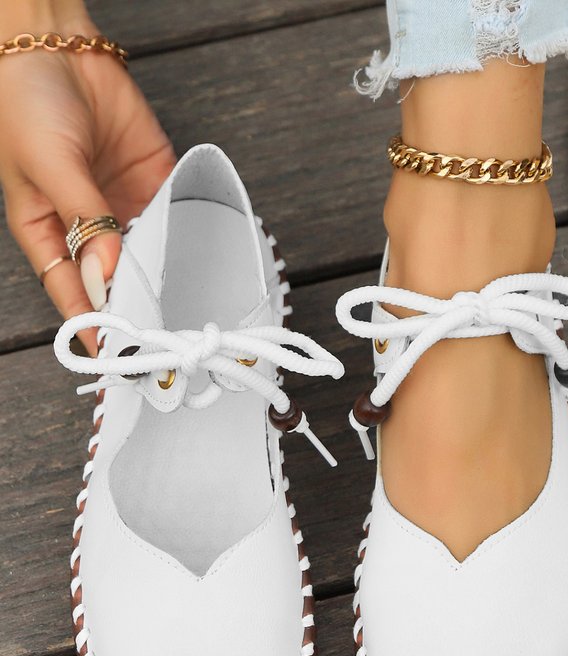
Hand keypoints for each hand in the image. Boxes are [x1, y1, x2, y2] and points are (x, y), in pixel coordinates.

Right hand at [0, 3, 175, 354]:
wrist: (56, 44)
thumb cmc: (28, 103)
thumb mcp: (50, 167)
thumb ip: (84, 220)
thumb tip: (109, 270)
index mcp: (49, 235)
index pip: (75, 295)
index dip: (97, 327)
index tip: (120, 357)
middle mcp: (88, 229)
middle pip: (118, 281)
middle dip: (139, 309)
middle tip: (165, 338)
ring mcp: (123, 207)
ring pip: (149, 255)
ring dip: (166, 278)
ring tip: (186, 306)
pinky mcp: (153, 182)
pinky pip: (172, 215)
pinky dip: (185, 235)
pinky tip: (198, 255)